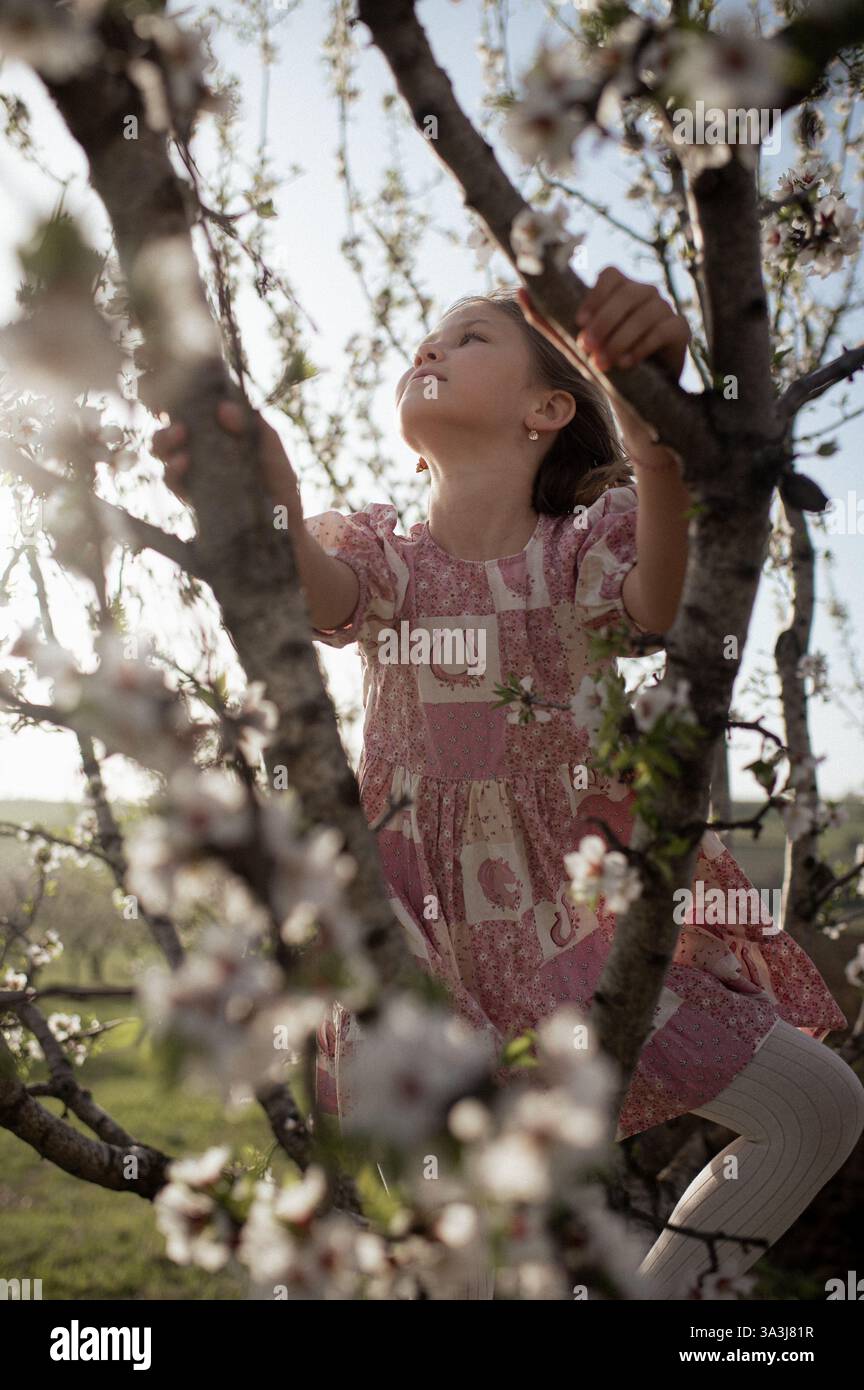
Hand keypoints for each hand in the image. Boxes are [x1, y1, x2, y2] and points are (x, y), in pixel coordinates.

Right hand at [151, 401, 303, 531]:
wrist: (286, 531)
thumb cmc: (281, 487)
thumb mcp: (272, 451)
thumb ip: (253, 426)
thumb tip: (224, 408)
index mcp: (221, 435)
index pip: (194, 411)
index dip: (178, 396)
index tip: (174, 384)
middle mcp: (204, 452)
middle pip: (171, 429)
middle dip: (169, 421)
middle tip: (181, 425)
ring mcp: (196, 475)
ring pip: (164, 453)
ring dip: (165, 442)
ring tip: (180, 441)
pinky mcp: (192, 499)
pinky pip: (172, 482)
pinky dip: (173, 472)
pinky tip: (183, 465)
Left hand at [518, 268, 689, 380]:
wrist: (634, 395)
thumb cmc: (602, 361)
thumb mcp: (572, 342)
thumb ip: (548, 318)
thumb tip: (521, 291)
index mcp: (620, 289)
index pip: (610, 274)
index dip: (595, 296)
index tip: (579, 322)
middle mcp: (644, 292)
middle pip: (628, 292)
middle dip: (605, 322)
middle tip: (587, 348)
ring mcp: (665, 308)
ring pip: (646, 312)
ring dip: (621, 338)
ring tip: (604, 363)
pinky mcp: (679, 329)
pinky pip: (664, 328)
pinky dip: (643, 345)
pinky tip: (626, 362)